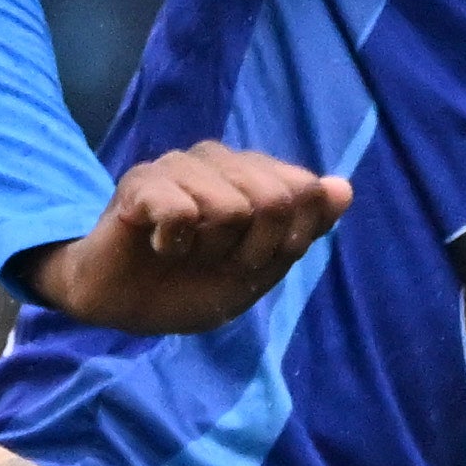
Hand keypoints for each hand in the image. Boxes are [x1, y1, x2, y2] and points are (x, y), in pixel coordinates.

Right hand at [21, 145, 350, 333]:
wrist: (123, 306)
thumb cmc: (190, 284)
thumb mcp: (260, 269)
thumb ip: (303, 229)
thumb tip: (342, 188)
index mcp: (252, 174)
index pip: (305, 190)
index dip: (289, 241)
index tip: (256, 260)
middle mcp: (219, 159)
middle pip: (275, 200)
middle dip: (252, 250)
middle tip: (215, 260)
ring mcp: (179, 166)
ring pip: (230, 208)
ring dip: (209, 251)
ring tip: (184, 253)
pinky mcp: (142, 182)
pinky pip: (182, 212)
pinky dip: (173, 245)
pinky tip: (158, 246)